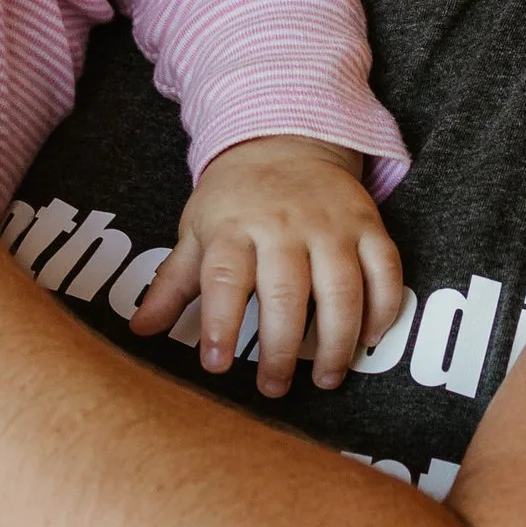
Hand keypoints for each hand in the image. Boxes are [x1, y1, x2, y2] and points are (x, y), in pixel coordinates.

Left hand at [128, 137, 407, 397]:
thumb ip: (172, 284)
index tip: (217, 365)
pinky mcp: (368, 224)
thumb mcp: (195, 232)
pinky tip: (369, 341)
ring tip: (325, 378)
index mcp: (233, 226)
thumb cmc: (234, 199)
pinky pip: (386, 270)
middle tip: (273, 388)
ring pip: (342, 288)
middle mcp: (283, 224)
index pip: (224, 278)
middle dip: (280, 348)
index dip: (221, 324)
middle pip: (286, 293)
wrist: (285, 138)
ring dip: (336, 341)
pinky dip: (384, 309)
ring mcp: (331, 224)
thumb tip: (139, 330)